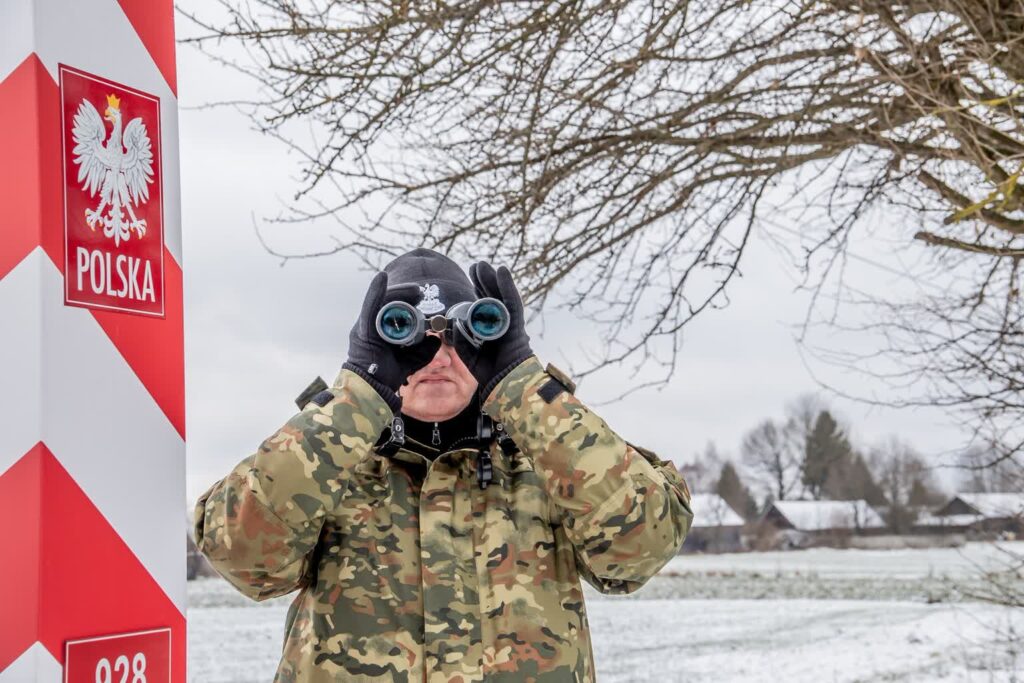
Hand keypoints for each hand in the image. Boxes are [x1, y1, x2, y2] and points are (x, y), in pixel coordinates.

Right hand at [343, 272, 440, 404]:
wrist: (373, 389)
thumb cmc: (387, 375)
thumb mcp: (412, 360)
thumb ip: (424, 350)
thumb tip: (436, 339)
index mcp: (380, 331)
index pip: (393, 309)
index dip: (406, 300)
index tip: (420, 296)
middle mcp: (371, 326)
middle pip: (387, 303)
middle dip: (404, 295)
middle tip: (419, 292)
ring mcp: (365, 327)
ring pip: (381, 302)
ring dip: (397, 292)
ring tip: (413, 289)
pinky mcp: (363, 330)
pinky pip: (370, 307)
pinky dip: (375, 292)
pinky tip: (382, 278)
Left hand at [454, 262, 533, 396]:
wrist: (506, 384)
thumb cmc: (491, 372)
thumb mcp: (469, 355)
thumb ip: (461, 341)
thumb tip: (454, 324)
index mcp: (490, 329)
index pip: (483, 305)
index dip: (478, 291)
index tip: (471, 278)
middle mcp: (500, 323)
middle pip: (492, 297)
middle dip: (483, 281)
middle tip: (475, 266)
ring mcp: (509, 322)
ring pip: (500, 296)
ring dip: (492, 279)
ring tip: (483, 265)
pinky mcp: (515, 323)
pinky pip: (511, 301)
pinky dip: (507, 285)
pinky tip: (501, 271)